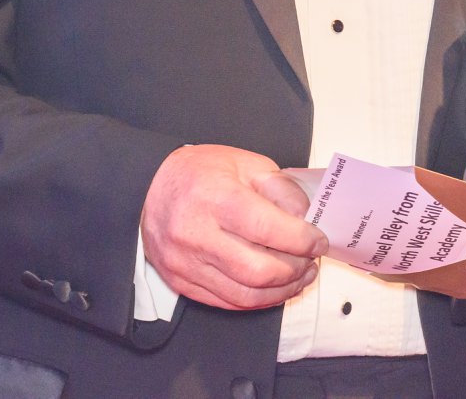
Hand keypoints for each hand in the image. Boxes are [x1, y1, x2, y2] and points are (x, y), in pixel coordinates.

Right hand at [142, 144, 327, 310]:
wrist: (146, 189)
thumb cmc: (198, 173)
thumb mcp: (244, 163)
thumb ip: (280, 188)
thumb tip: (307, 218)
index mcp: (215, 197)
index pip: (267, 229)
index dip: (302, 240)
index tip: (319, 241)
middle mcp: (197, 234)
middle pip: (258, 270)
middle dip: (295, 270)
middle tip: (311, 261)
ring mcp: (186, 263)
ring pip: (245, 294)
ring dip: (281, 291)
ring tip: (299, 277)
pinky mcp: (181, 282)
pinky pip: (227, 303)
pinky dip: (257, 300)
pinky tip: (273, 287)